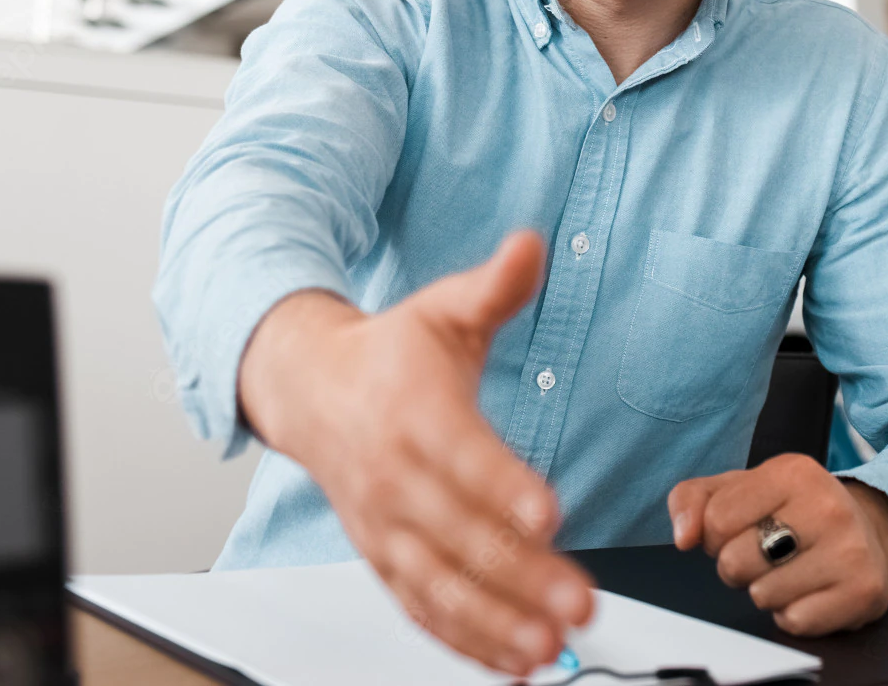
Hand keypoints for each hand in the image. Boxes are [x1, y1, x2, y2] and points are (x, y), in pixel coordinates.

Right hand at [237, 231, 594, 675]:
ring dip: (495, 624)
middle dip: (521, 575)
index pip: (461, 457)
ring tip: (550, 649)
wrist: (308, 389)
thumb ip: (493, 287)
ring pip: (438, 587)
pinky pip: (422, 610)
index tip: (549, 513)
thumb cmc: (389, 354)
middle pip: (458, 536)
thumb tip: (530, 244)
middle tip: (579, 601)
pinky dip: (464, 642)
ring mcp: (386, 528)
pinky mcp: (385, 561)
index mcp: (413, 413)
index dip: (503, 487)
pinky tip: (514, 664)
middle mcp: (394, 480)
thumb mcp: (442, 308)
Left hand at [668, 453, 887, 636]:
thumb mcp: (739, 489)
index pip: (715, 520)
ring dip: (766, 591)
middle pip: (735, 561)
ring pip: (762, 596)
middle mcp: (827, 506)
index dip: (716, 535)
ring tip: (790, 571)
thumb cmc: (793, 512)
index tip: (743, 529)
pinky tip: (811, 591)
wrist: (868, 534)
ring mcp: (850, 550)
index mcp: (792, 471)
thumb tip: (684, 536)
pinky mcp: (863, 591)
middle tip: (767, 554)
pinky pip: (795, 621)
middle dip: (739, 566)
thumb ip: (692, 500)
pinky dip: (794, 614)